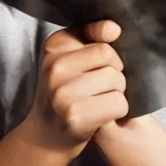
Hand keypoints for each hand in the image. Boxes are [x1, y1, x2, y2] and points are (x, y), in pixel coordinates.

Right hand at [25, 19, 128, 160]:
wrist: (45, 136)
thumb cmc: (65, 93)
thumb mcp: (69, 59)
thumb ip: (92, 37)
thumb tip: (114, 29)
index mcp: (53, 46)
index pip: (102, 37)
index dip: (110, 53)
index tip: (101, 65)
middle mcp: (54, 67)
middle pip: (111, 58)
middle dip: (115, 72)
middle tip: (101, 87)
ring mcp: (63, 92)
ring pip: (117, 80)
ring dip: (118, 92)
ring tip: (101, 100)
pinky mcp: (75, 116)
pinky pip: (118, 103)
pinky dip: (119, 110)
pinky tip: (104, 114)